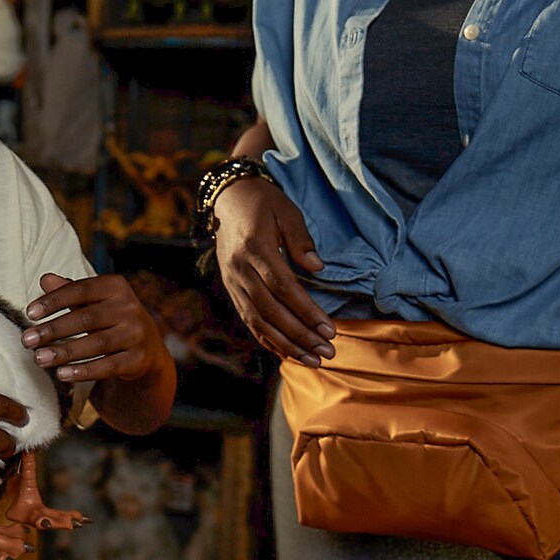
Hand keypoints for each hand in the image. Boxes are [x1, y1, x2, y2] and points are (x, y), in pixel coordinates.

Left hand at [22, 274, 171, 383]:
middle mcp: (129, 308)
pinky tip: (61, 374)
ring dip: (64, 352)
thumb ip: (68, 290)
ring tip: (39, 358)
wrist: (146, 345)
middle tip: (27, 340)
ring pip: (96, 344)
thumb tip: (45, 279)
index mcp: (115, 287)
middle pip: (86, 319)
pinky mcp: (138, 359)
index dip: (54, 301)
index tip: (30, 313)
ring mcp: (136, 334)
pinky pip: (107, 366)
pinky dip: (83, 371)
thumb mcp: (91, 301)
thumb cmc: (109, 317)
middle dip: (54, 330)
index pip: (80, 290)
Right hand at [212, 176, 336, 364]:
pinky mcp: (232, 289)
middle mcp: (239, 269)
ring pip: (258, 321)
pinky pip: (248, 319)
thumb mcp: (287, 212)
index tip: (330, 329)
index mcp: (254, 248)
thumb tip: (318, 268)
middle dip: (301, 335)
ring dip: (286, 344)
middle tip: (328, 351)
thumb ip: (301, 239)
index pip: (283, 287)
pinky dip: (267, 339)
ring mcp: (232, 281)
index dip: (306, 310)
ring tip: (313, 360)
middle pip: (271, 310)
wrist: (229, 199)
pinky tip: (287, 354)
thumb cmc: (264, 203)